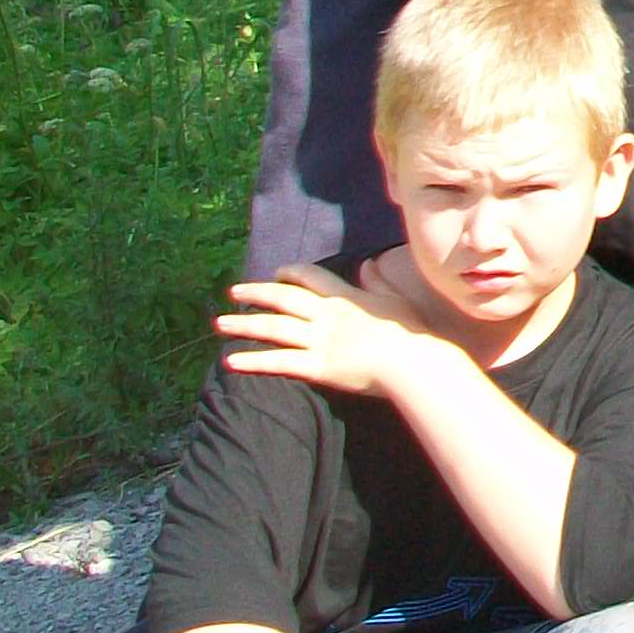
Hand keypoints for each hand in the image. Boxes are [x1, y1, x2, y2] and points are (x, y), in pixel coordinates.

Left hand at [216, 263, 437, 400]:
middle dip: (256, 293)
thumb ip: (378, 282)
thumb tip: (367, 264)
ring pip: (274, 328)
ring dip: (244, 324)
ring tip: (220, 324)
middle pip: (283, 299)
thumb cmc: (411, 333)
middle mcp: (327, 316)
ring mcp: (320, 341)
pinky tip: (232, 361)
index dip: (291, 273)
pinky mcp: (317, 368)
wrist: (414, 363)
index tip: (276, 273)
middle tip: (234, 292)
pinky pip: (279, 362)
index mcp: (346, 298)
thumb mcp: (396, 300)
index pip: (311, 278)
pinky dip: (254, 362)